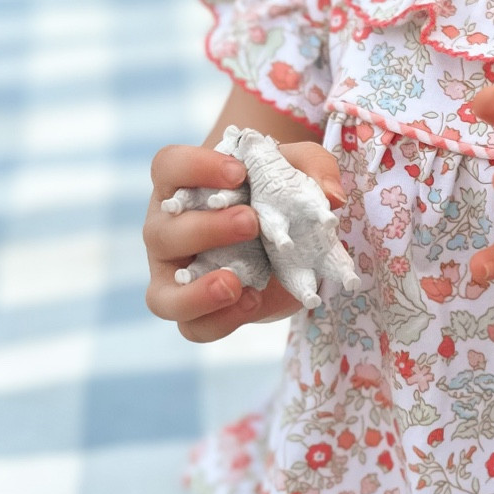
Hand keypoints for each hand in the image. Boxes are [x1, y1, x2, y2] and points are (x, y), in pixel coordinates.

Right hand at [144, 138, 343, 342]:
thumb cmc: (275, 194)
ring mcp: (175, 276)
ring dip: (197, 292)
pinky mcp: (196, 310)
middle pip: (162, 232)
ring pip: (163, 293)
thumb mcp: (298, 171)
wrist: (280, 238)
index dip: (195, 167)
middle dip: (206, 228)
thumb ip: (315, 169)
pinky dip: (220, 320)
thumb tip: (332, 195)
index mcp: (182, 187)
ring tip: (234, 283)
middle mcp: (168, 230)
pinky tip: (252, 302)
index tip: (238, 171)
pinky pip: (193, 326)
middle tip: (251, 222)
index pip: (168, 167)